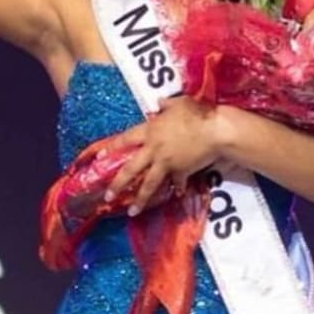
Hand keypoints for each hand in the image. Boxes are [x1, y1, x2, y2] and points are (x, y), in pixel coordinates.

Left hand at [100, 96, 220, 216]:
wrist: (215, 130)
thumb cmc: (197, 113)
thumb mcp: (179, 103)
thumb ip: (166, 104)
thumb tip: (159, 101)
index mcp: (150, 131)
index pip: (126, 140)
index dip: (112, 148)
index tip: (99, 157)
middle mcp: (154, 149)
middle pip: (131, 169)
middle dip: (118, 184)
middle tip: (108, 196)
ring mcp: (167, 163)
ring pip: (149, 184)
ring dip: (140, 199)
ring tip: (133, 211)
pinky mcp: (181, 171)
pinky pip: (176, 183)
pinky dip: (176, 188)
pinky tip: (176, 193)